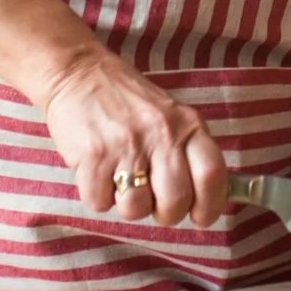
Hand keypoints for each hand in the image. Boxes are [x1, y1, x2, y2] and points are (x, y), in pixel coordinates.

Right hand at [38, 48, 229, 227]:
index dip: (210, 205)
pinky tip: (98, 173)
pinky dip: (97, 195)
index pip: (212, 175)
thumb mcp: (171, 116)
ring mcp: (127, 146)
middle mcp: (161, 135)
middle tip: (154, 201)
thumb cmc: (128, 102)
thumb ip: (189, 152)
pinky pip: (100, 202)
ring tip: (122, 180)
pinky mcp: (93, 156)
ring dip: (128, 204)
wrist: (78, 74)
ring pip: (136, 209)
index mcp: (188, 125)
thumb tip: (207, 199)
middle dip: (165, 213)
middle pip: (176, 201)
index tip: (201, 216)